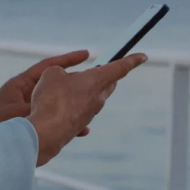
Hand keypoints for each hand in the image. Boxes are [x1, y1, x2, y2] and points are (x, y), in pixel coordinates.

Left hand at [0, 50, 95, 136]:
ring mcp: (30, 110)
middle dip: (75, 84)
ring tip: (93, 106)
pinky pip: (54, 121)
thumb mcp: (20, 112)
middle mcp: (26, 95)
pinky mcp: (32, 126)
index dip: (67, 59)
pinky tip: (82, 130)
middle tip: (95, 81)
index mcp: (21, 84)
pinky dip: (67, 123)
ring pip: (57, 104)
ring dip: (74, 105)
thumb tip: (62, 102)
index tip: (87, 54)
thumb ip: (40, 105)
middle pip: (56, 85)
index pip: (48, 66)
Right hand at [27, 52, 147, 166]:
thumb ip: (60, 71)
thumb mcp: (51, 73)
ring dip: (85, 89)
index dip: (132, 60)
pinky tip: (58, 104)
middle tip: (99, 69)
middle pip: (108, 83)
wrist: (46, 132)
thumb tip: (63, 80)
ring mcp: (90, 113)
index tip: (143, 56)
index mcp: (96, 80)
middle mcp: (98, 97)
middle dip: (106, 75)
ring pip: (94, 96)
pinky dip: (73, 103)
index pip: (119, 67)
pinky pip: (81, 108)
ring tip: (66, 86)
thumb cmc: (51, 99)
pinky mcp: (80, 124)